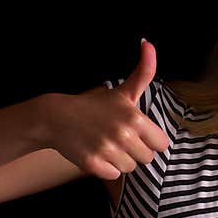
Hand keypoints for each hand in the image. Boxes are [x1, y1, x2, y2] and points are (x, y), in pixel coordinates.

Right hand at [46, 40, 169, 179]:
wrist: (57, 117)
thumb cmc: (95, 106)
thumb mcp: (123, 91)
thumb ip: (144, 71)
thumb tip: (149, 42)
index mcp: (135, 117)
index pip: (161, 144)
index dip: (150, 140)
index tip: (136, 133)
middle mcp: (123, 134)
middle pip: (146, 158)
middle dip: (134, 151)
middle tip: (118, 138)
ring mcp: (107, 150)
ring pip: (130, 168)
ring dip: (120, 160)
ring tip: (106, 144)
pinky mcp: (93, 164)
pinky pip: (113, 175)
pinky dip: (106, 168)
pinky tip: (97, 153)